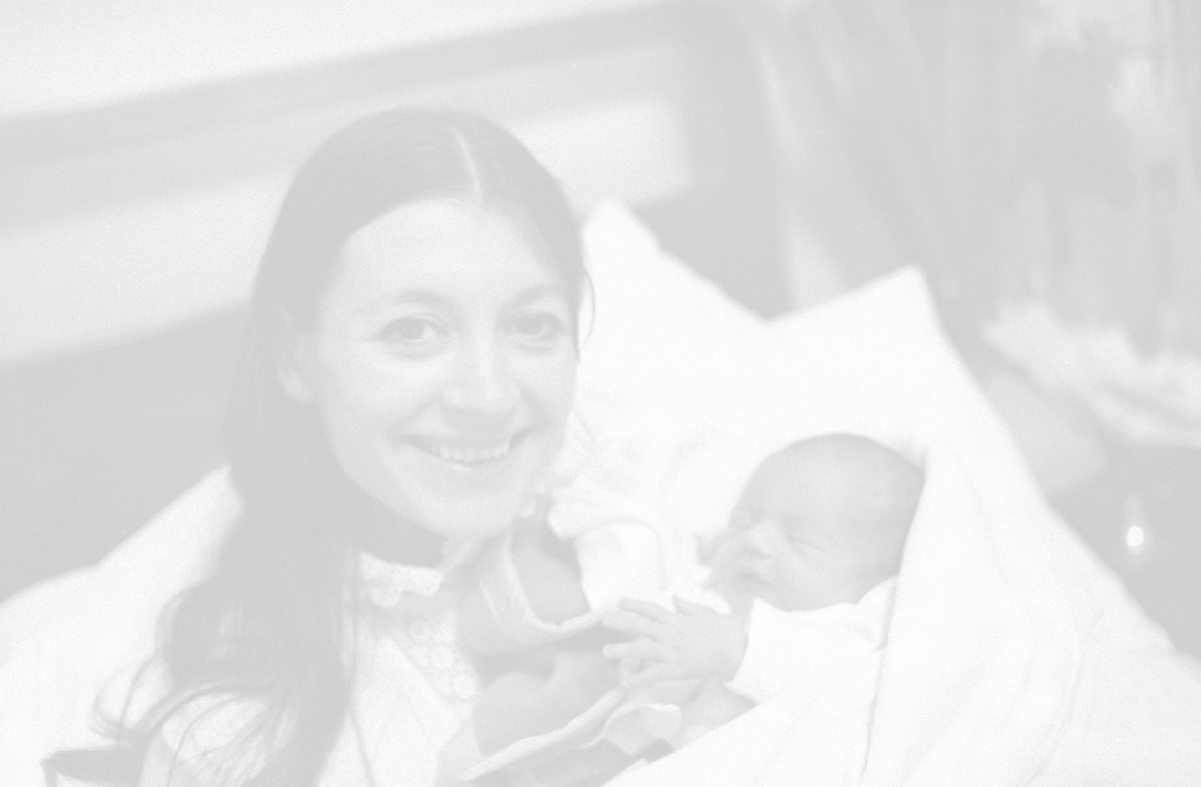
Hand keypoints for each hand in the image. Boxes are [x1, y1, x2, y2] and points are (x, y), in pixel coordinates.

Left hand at [602, 597, 747, 686]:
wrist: (737, 649)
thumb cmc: (725, 632)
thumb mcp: (705, 614)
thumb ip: (687, 607)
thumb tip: (674, 597)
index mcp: (678, 620)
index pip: (652, 609)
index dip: (635, 605)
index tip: (619, 602)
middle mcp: (672, 633)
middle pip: (642, 625)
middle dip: (622, 622)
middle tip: (604, 619)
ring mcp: (674, 651)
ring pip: (643, 648)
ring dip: (623, 650)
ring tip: (606, 651)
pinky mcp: (678, 668)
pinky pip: (655, 674)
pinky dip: (639, 679)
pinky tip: (625, 684)